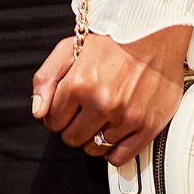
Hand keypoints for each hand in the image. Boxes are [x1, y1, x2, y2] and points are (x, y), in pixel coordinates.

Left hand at [31, 26, 190, 167]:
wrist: (155, 36)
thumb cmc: (114, 41)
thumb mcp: (69, 48)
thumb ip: (46, 79)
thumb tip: (38, 111)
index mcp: (80, 83)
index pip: (53, 121)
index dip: (58, 114)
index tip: (68, 107)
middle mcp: (102, 102)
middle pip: (72, 138)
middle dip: (73, 127)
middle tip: (84, 111)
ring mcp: (126, 117)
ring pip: (95, 149)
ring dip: (94, 136)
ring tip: (102, 117)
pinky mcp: (147, 126)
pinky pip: (120, 157)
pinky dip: (114, 151)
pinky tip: (114, 133)